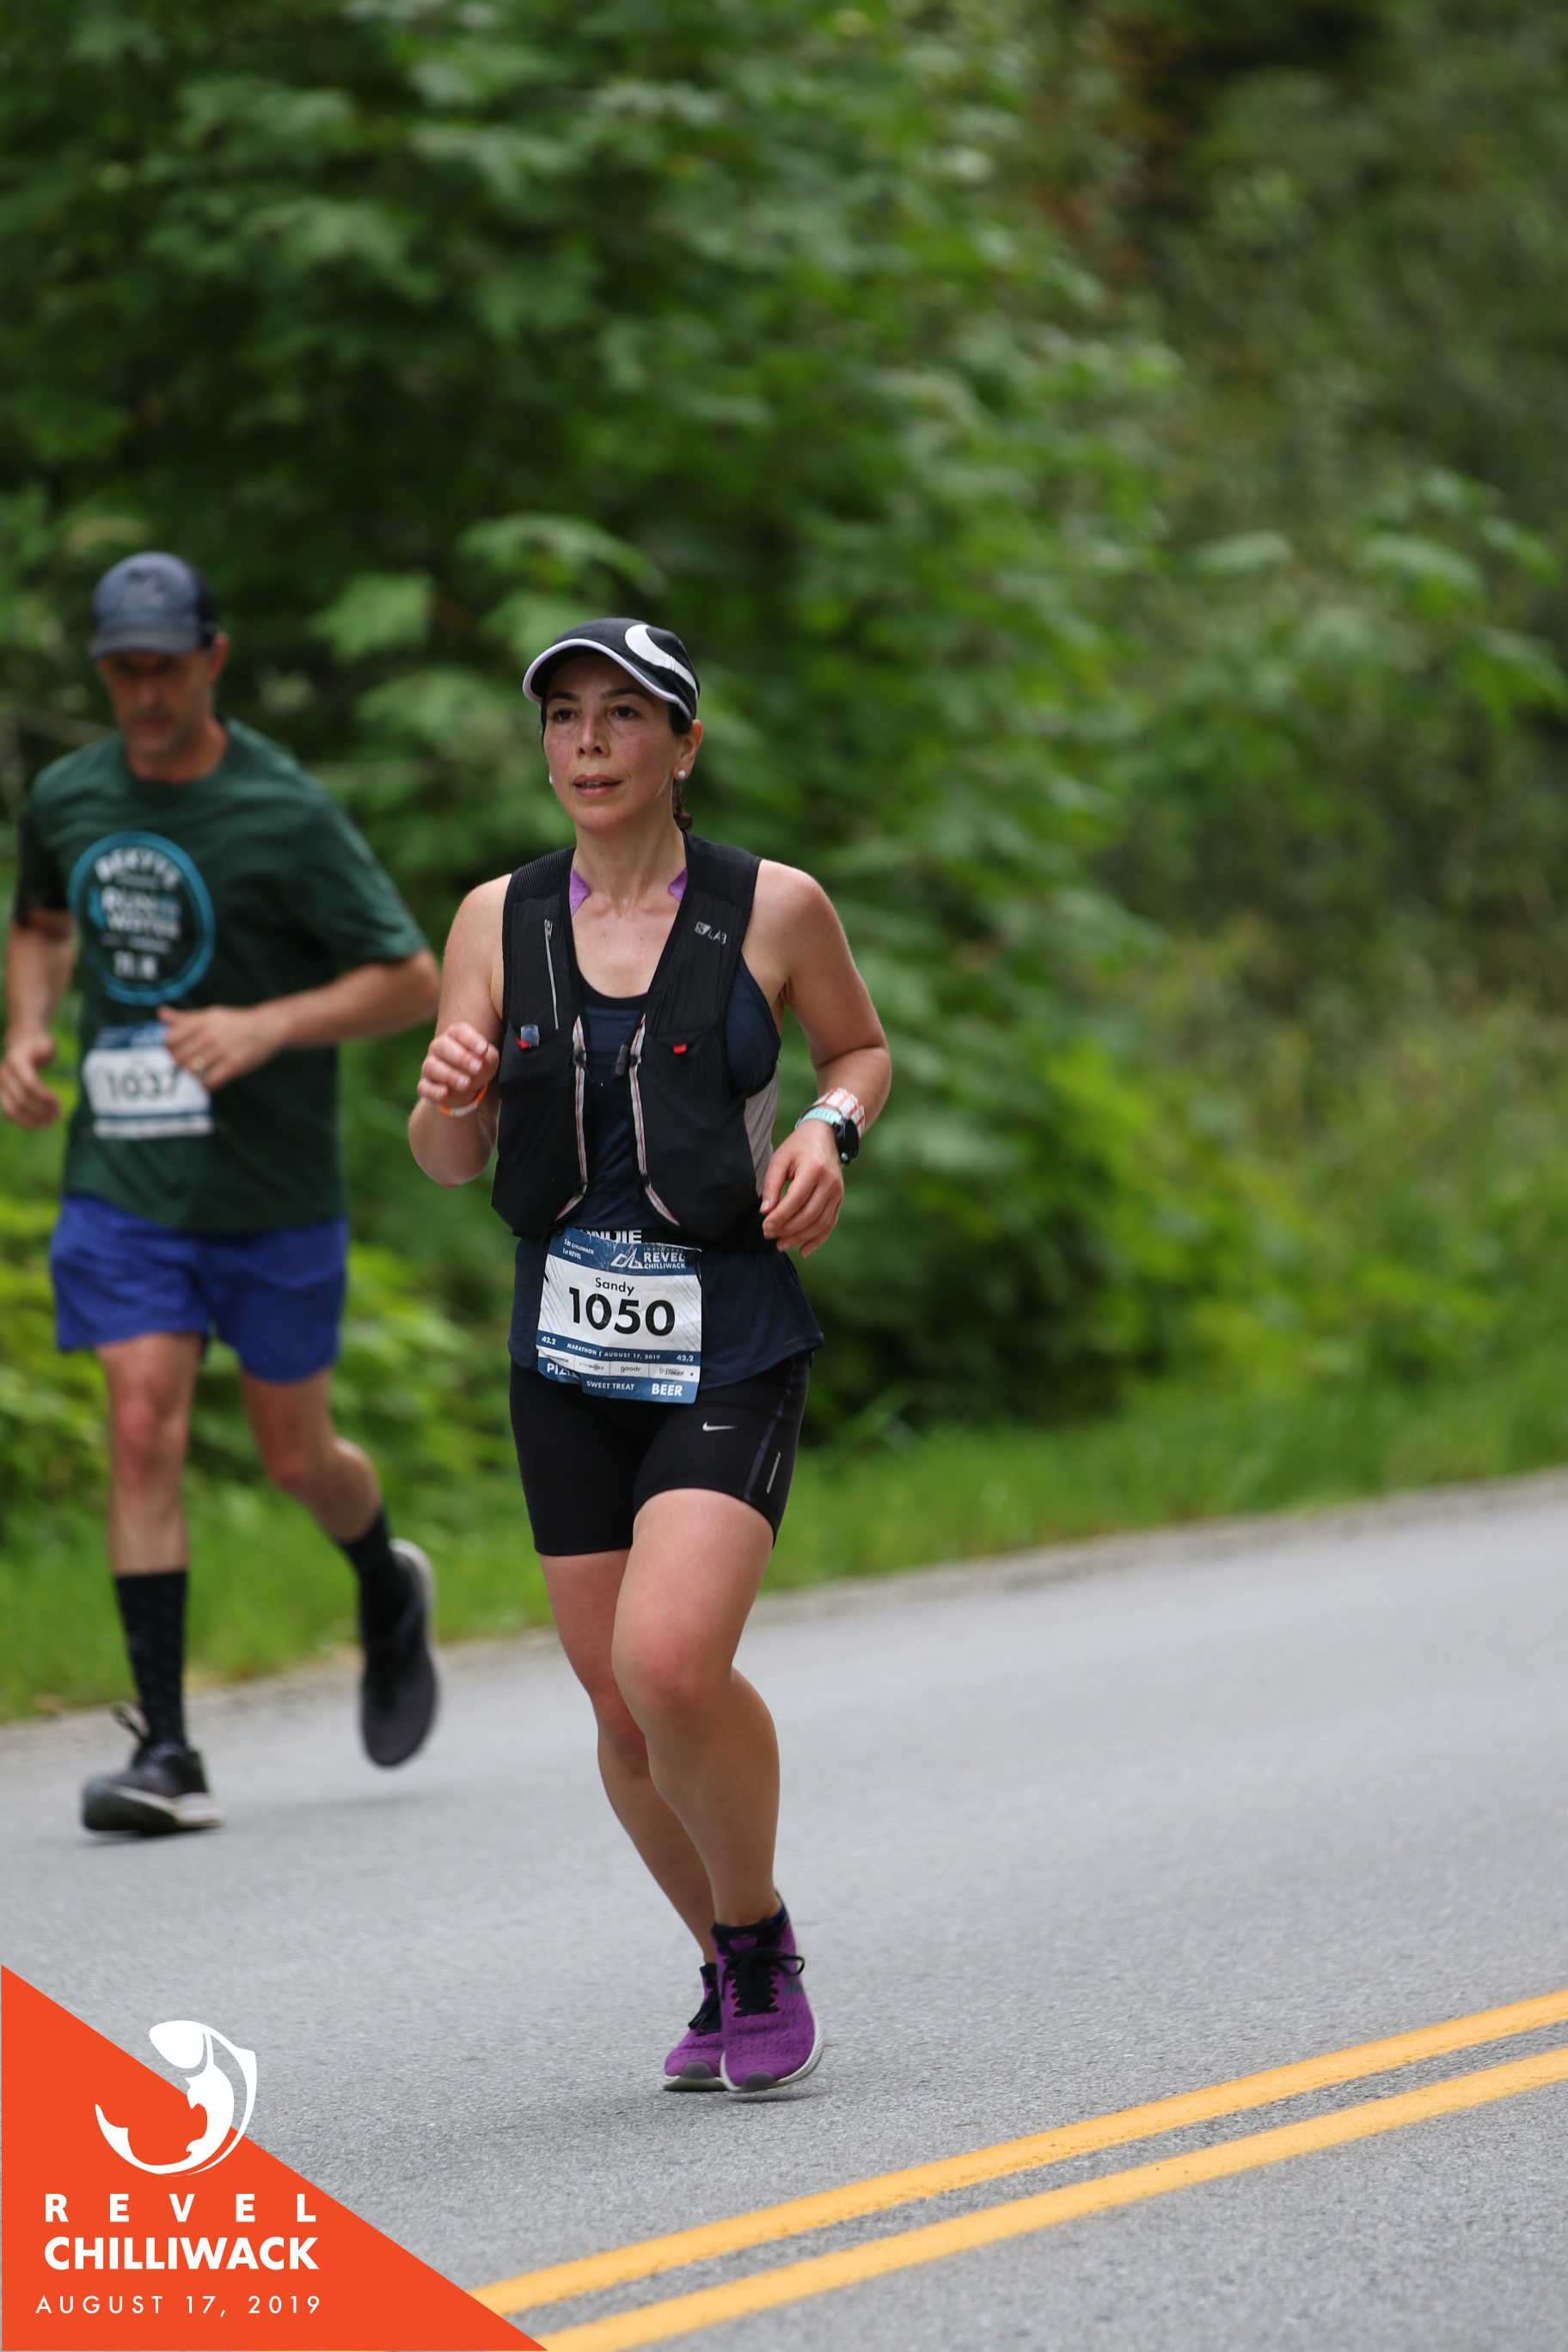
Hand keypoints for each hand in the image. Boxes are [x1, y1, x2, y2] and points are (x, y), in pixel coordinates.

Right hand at [0, 1031, 62, 1126]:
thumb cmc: (39, 1045)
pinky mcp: (0, 1093)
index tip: (59, 1103)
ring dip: (32, 1119)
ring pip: (12, 1110)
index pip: (30, 1084)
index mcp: (16, 1061)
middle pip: (22, 1099)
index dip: (45, 1097)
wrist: (22, 1042)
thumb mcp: (46, 1046)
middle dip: (41, 1110)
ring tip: (50, 1122)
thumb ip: (46, 1054)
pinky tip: (38, 1123)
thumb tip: (44, 1061)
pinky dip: (23, 1121)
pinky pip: (8, 1113)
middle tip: (58, 1115)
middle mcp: (4, 1073)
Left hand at [158, 1003, 284, 1090]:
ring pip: (192, 1070)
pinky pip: (210, 1081)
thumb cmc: (235, 1022)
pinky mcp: (234, 1065)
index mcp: (203, 1021)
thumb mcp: (210, 1015)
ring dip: (192, 1075)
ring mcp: (222, 1050)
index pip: (171, 1039)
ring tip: (199, 1072)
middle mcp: (210, 1034)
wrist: (267, 1028)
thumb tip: (161, 1014)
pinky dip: (205, 1085)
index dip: (169, 1048)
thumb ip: (185, 1018)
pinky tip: (209, 1081)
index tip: (177, 1051)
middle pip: (179, 1057)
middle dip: (179, 1064)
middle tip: (188, 1064)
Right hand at [416, 1021, 499, 1111]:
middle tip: (477, 1068)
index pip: (459, 1032)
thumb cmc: (477, 1067)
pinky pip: (424, 1087)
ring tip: (466, 1084)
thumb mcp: (488, 1061)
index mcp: (454, 1036)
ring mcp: (429, 1066)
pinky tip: (445, 1092)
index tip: (484, 1050)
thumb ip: (487, 1058)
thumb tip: (482, 1059)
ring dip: (450, 1075)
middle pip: (443, 1046)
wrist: (467, 1088)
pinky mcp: (425, 1085)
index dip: (471, 1040)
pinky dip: (434, 1090)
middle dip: (461, 1057)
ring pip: (432, 1066)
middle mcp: (438, 1048)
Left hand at [760, 1118, 845, 1256]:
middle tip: (768, 1235)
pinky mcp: (839, 1200)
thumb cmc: (799, 1146)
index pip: (796, 1199)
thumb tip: (765, 1211)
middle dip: (787, 1229)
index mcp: (814, 1168)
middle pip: (808, 1214)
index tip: (765, 1226)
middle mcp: (830, 1182)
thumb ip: (771, 1185)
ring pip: (819, 1223)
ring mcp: (838, 1192)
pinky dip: (816, 1240)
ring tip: (781, 1245)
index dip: (780, 1216)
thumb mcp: (780, 1159)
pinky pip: (829, 1224)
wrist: (826, 1135)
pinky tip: (802, 1250)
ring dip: (799, 1238)